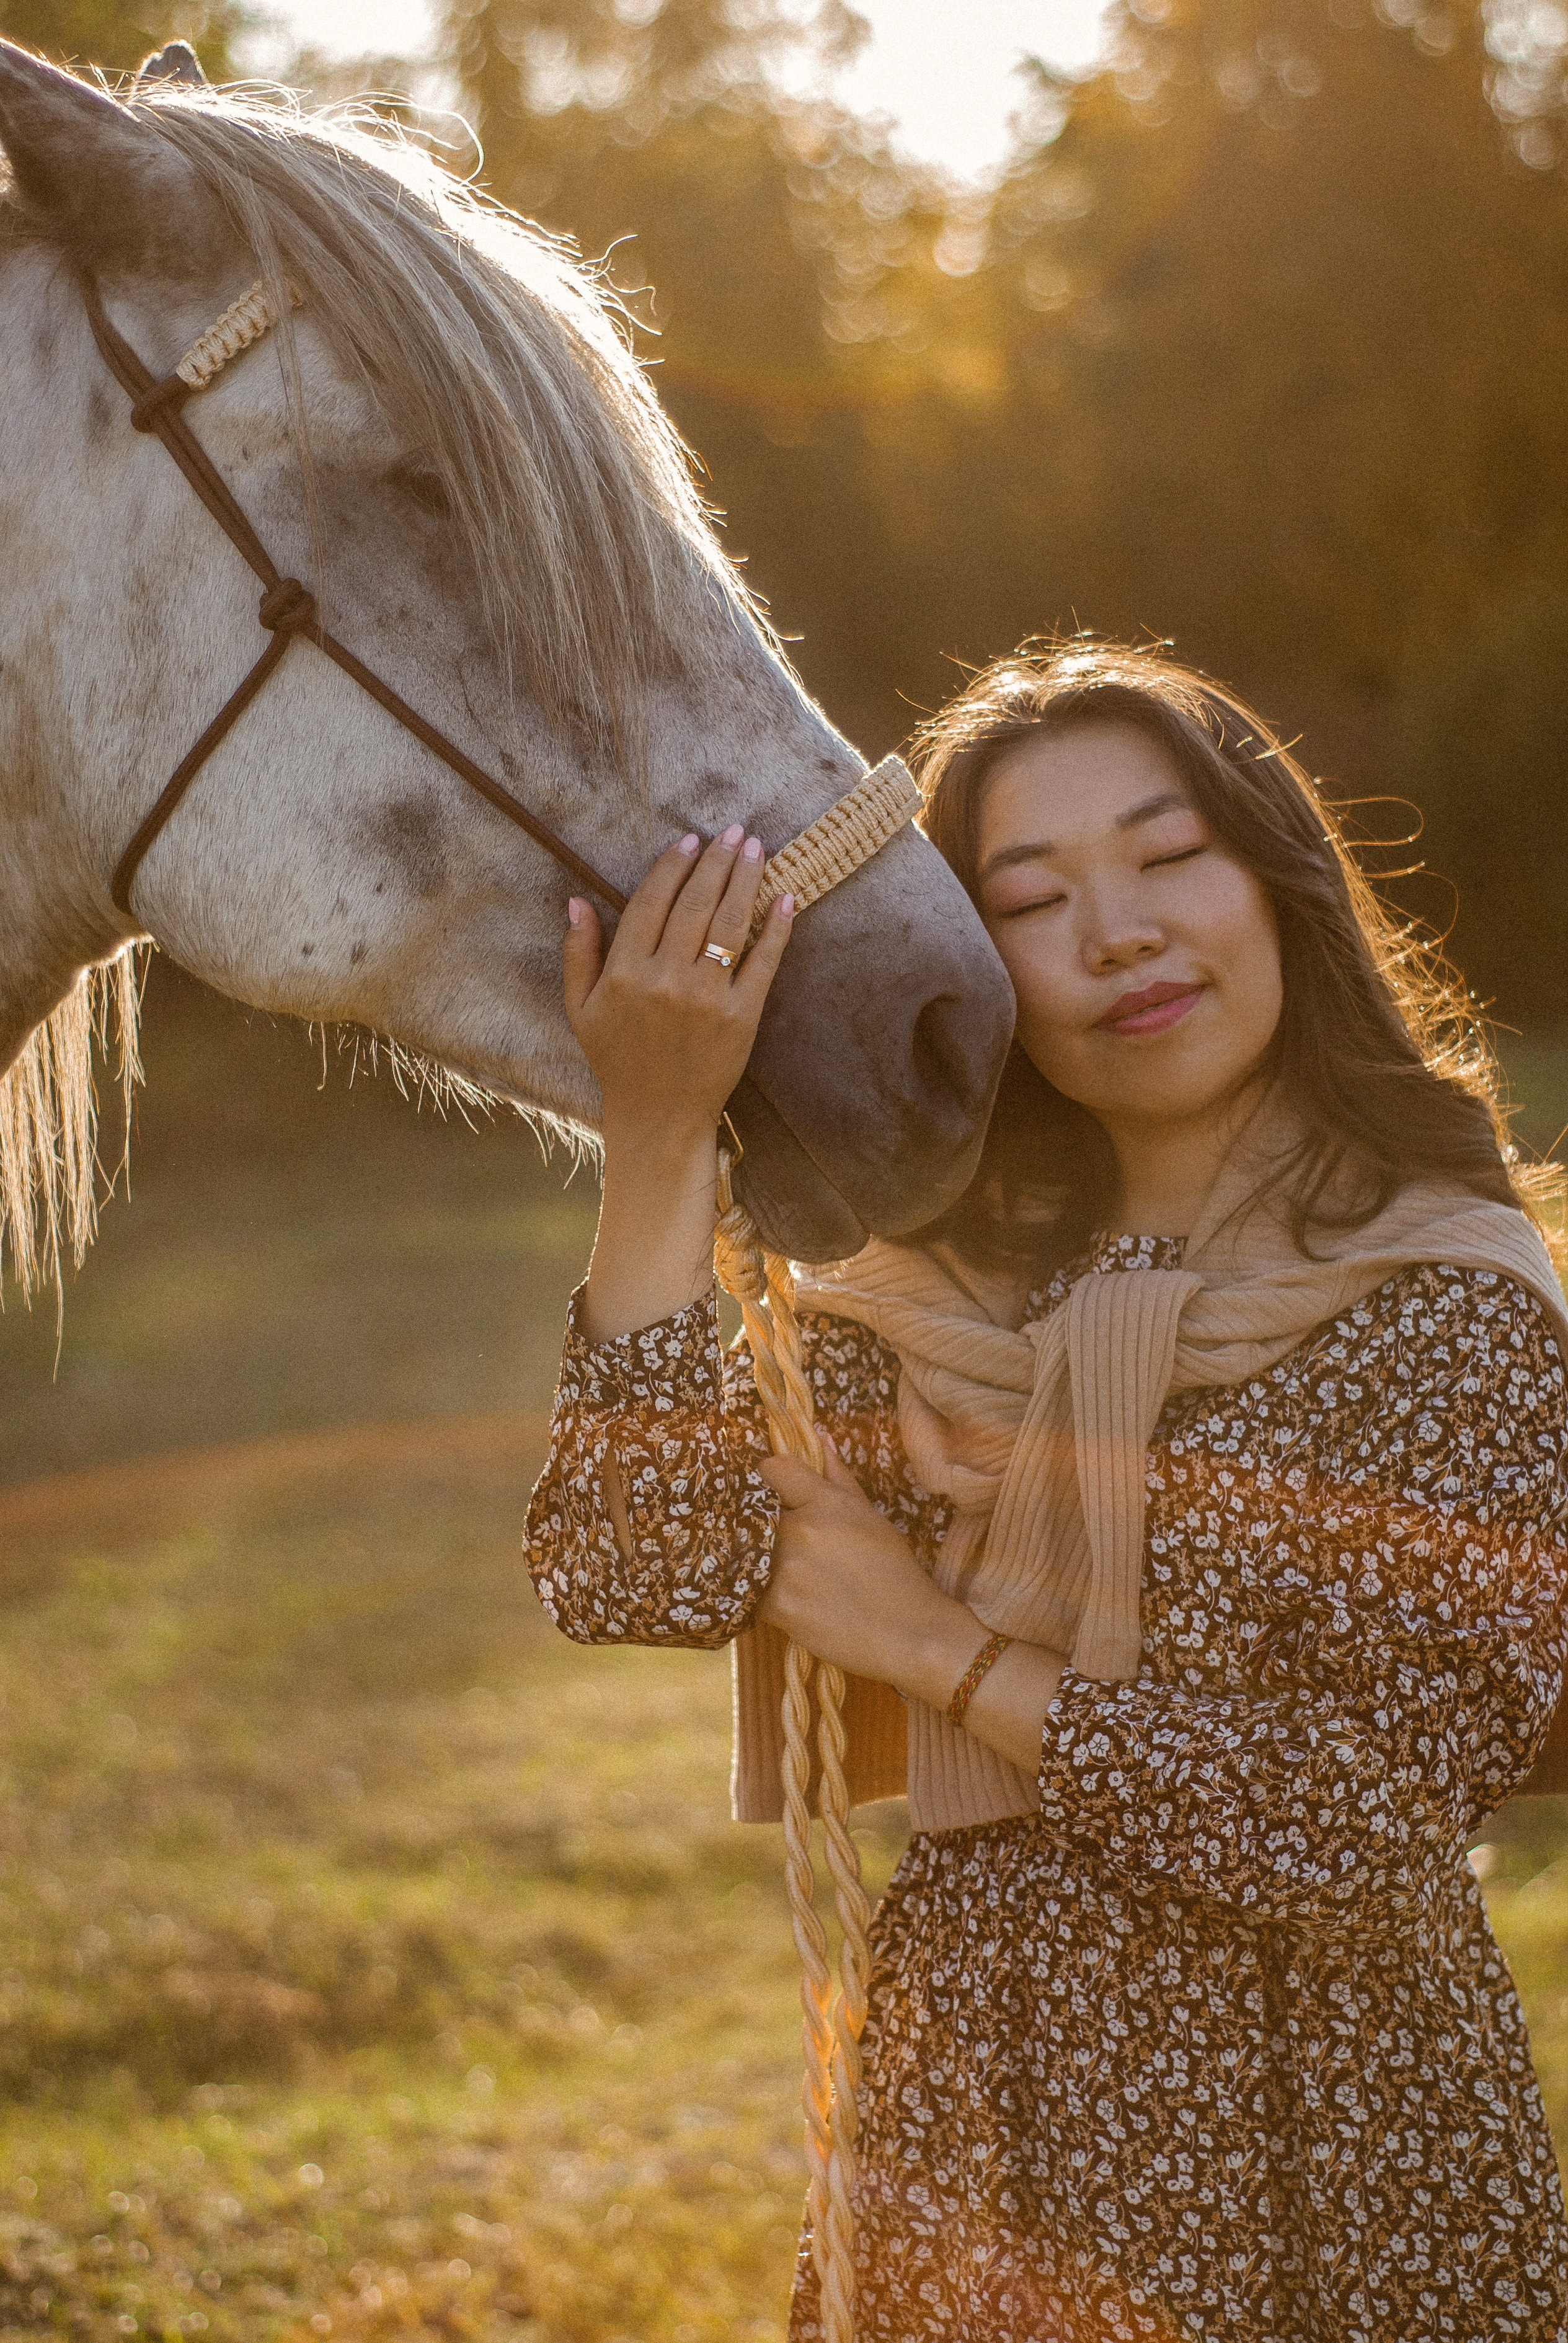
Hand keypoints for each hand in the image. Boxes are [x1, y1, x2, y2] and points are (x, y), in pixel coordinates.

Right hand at [564, 825, 793, 1151]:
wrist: (659, 1116)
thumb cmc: (618, 1060)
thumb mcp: (581, 1010)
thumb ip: (578, 953)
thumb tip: (576, 900)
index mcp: (624, 974)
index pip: (650, 903)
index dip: (671, 867)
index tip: (688, 839)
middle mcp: (665, 980)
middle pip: (694, 905)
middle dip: (715, 861)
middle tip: (732, 831)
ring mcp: (707, 998)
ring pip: (729, 924)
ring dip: (746, 880)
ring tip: (756, 848)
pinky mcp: (742, 1017)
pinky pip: (763, 963)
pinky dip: (777, 928)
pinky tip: (785, 898)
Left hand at [758, 1436, 984, 1697]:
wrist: (910, 1634)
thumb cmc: (893, 1573)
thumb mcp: (870, 1516)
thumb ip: (838, 1476)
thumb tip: (818, 1434)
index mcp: (825, 1502)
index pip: (772, 1469)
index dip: (769, 1478)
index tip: (776, 1492)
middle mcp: (801, 1530)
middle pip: (758, 1513)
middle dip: (770, 1525)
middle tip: (794, 1544)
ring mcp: (787, 1570)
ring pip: (752, 1553)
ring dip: (766, 1562)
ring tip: (800, 1575)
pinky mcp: (779, 1607)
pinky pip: (753, 1591)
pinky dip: (767, 1595)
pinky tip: (795, 1599)